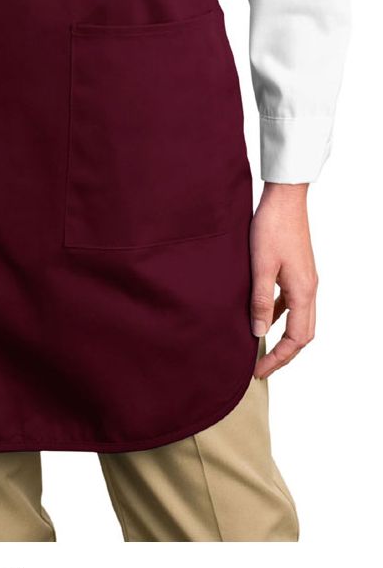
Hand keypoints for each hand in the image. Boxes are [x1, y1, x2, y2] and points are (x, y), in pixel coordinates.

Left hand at [250, 183, 317, 378]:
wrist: (285, 197)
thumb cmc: (271, 227)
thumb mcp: (260, 266)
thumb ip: (260, 300)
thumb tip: (258, 333)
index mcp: (303, 292)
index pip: (296, 339)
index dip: (278, 358)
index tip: (258, 370)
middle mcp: (310, 289)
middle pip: (303, 334)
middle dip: (284, 354)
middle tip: (261, 367)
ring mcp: (306, 280)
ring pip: (300, 320)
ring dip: (284, 337)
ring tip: (261, 348)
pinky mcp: (298, 271)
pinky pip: (293, 303)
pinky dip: (280, 316)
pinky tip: (263, 316)